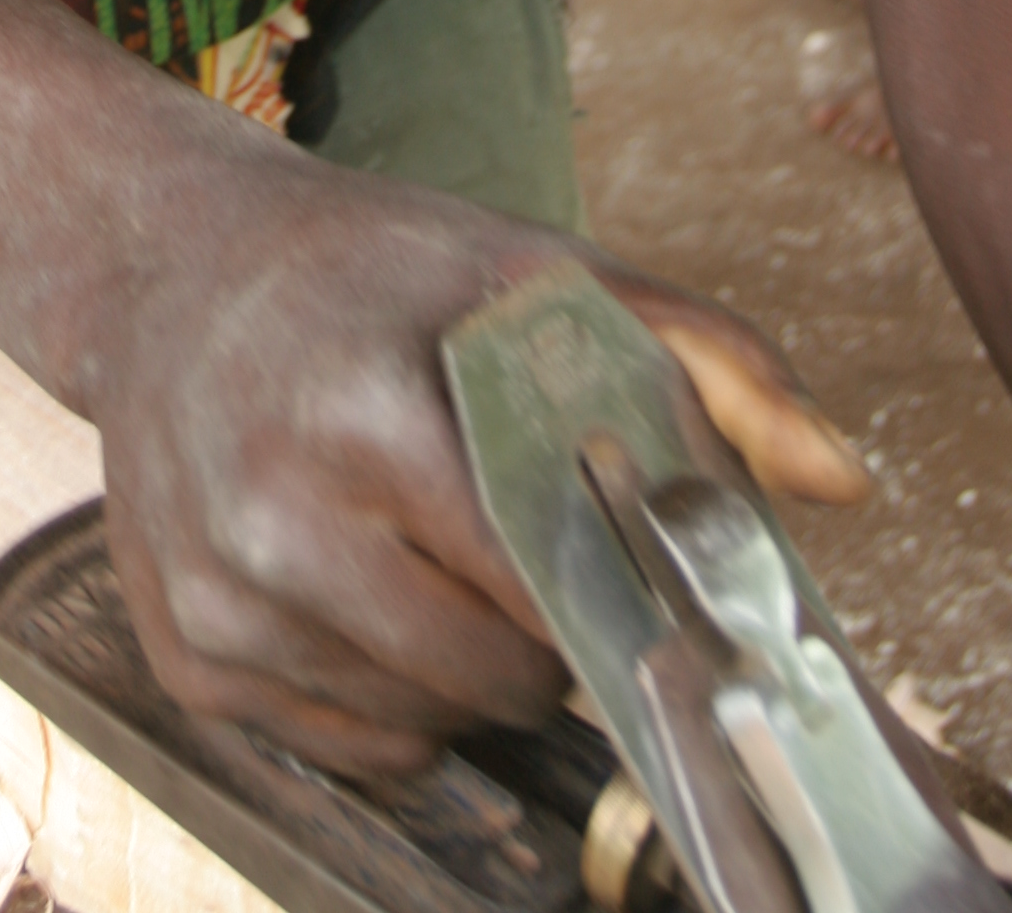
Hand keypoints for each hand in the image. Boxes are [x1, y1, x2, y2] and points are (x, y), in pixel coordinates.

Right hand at [82, 147, 866, 778]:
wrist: (169, 267)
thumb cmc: (376, 269)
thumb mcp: (536, 271)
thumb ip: (704, 363)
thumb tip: (842, 481)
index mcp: (363, 411)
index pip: (538, 580)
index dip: (604, 584)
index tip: (628, 564)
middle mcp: (269, 516)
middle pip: (485, 673)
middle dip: (538, 633)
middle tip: (527, 549)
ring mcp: (214, 597)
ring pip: (419, 724)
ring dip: (465, 670)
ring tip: (443, 556)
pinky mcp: (181, 657)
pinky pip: (346, 744)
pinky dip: (388, 695)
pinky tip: (372, 589)